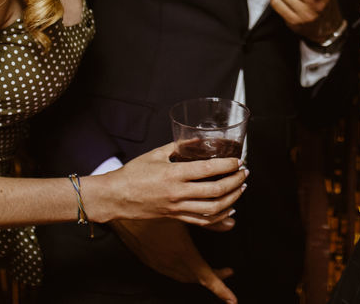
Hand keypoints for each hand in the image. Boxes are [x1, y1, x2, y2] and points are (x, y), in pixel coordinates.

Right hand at [90, 141, 246, 225]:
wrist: (115, 197)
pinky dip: (219, 216)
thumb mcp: (156, 154)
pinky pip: (202, 221)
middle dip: (235, 181)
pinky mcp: (175, 217)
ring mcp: (177, 208)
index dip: (228, 165)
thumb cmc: (133, 174)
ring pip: (212, 209)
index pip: (208, 170)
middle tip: (244, 173)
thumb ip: (179, 146)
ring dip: (232, 199)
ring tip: (241, 188)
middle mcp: (178, 193)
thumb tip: (199, 140)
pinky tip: (229, 209)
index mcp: (173, 174)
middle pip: (216, 191)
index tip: (238, 160)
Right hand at [110, 217, 237, 302]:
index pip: (206, 277)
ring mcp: (159, 264)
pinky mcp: (151, 261)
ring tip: (211, 270)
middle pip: (197, 278)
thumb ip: (211, 220)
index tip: (232, 299)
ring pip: (184, 277)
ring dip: (198, 276)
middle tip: (226, 274)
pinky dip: (184, 272)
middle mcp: (171, 263)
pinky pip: (172, 273)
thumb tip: (231, 223)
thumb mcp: (185, 214)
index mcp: (182, 254)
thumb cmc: (152, 211)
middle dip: (214, 280)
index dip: (221, 289)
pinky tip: (186, 264)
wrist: (122, 215)